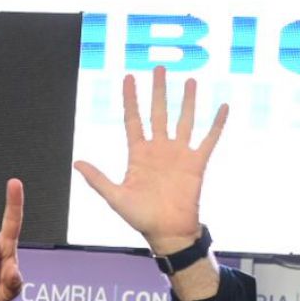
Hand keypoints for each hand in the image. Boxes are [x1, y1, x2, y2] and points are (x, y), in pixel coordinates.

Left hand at [74, 66, 227, 254]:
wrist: (167, 232)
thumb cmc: (140, 217)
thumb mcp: (115, 196)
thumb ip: (98, 179)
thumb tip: (76, 163)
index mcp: (139, 154)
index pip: (133, 119)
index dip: (131, 98)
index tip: (129, 78)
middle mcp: (159, 149)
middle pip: (158, 112)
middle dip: (158, 90)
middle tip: (159, 68)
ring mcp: (178, 154)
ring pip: (184, 120)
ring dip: (187, 101)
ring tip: (189, 80)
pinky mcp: (196, 163)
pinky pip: (209, 139)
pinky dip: (216, 124)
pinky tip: (223, 107)